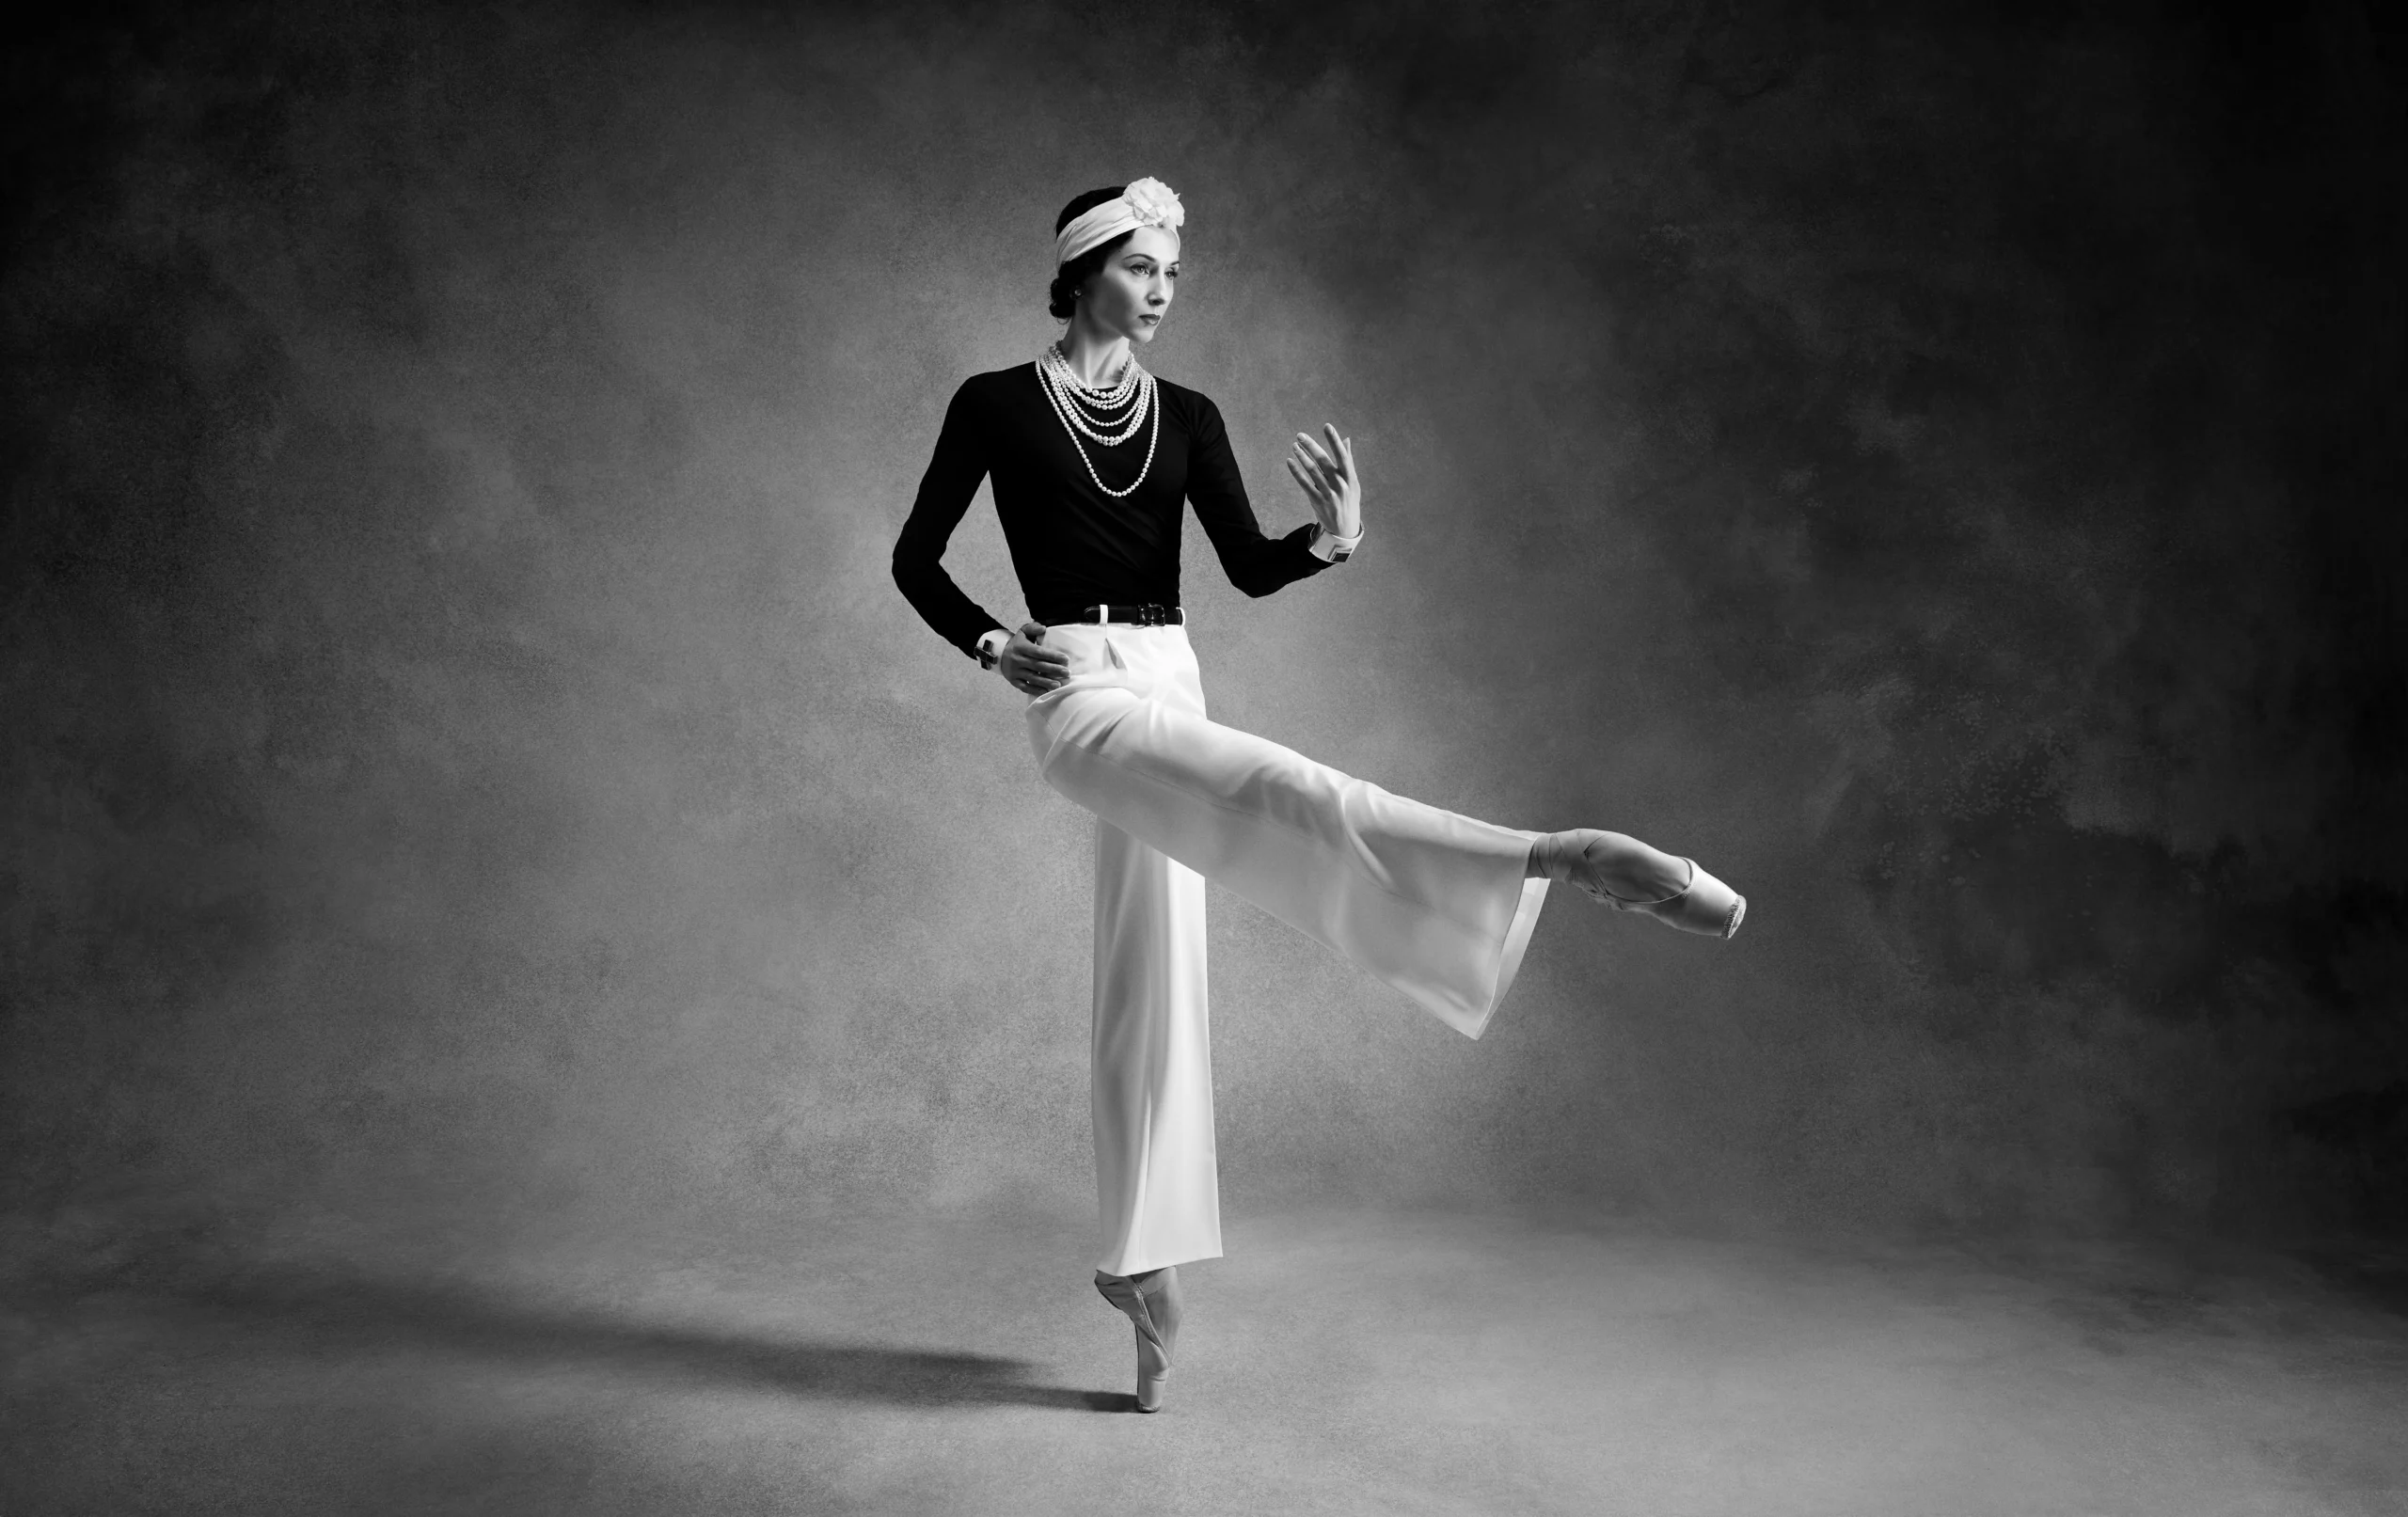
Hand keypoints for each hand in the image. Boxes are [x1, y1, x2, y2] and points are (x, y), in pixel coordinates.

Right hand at [999, 621, 1068, 694]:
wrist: (998, 654)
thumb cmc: (1017, 643)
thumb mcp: (1023, 632)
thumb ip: (1033, 628)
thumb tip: (1043, 628)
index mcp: (1021, 647)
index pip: (1038, 652)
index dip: (1052, 656)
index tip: (1066, 659)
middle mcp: (1017, 660)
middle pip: (1038, 666)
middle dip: (1053, 670)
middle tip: (1066, 673)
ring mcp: (1014, 672)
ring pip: (1032, 678)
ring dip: (1046, 682)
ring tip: (1058, 684)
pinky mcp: (1013, 681)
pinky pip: (1025, 687)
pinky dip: (1035, 690)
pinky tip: (1046, 691)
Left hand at [1285, 422, 1360, 538]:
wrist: (1345, 527)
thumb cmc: (1349, 499)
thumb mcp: (1353, 481)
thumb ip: (1348, 460)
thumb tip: (1346, 439)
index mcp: (1350, 477)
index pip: (1342, 455)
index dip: (1334, 440)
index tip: (1327, 426)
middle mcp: (1340, 484)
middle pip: (1324, 461)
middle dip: (1311, 446)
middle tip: (1300, 435)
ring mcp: (1328, 493)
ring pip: (1312, 471)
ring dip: (1302, 457)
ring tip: (1294, 446)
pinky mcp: (1317, 501)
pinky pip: (1304, 484)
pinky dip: (1296, 472)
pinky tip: (1290, 462)